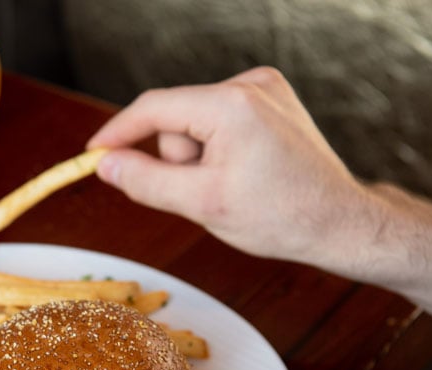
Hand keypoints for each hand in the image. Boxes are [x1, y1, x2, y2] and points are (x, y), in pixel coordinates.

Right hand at [88, 67, 431, 334]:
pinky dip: (217, 148)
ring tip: (230, 186)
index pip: (154, 109)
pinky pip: (218, 120)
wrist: (338, 221)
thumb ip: (145, 181)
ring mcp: (264, 88)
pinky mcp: (272, 99)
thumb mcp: (201, 204)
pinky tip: (242, 172)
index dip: (118, 133)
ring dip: (198, 157)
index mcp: (231, 105)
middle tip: (202, 193)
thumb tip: (106, 165)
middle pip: (175, 117)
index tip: (93, 154)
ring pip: (195, 121)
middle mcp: (249, 84)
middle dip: (176, 159)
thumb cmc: (278, 216)